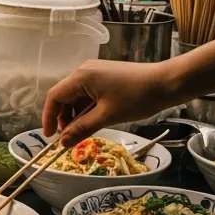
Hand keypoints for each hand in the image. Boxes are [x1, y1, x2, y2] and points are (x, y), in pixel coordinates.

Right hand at [42, 59, 181, 144]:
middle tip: (70, 138)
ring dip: (77, 115)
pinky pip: (89, 94)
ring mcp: (96, 72)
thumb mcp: (107, 116)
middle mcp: (84, 71)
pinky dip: (88, 109)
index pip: (55, 97)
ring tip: (84, 131)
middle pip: (65, 96)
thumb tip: (63, 142)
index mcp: (81, 77)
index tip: (50, 137)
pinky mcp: (106, 76)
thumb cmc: (137, 97)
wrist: (166, 83)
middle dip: (64, 118)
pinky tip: (95, 121)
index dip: (49, 117)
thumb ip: (82, 129)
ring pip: (77, 97)